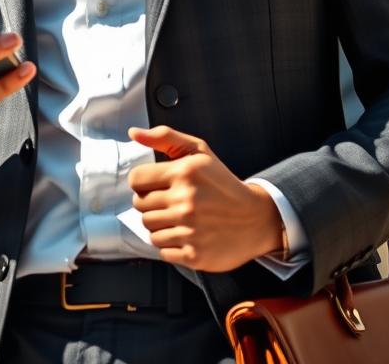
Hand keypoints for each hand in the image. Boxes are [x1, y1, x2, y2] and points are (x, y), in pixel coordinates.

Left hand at [128, 125, 284, 271]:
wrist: (255, 218)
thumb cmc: (222, 182)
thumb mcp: (199, 151)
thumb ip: (165, 137)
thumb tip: (133, 133)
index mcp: (184, 173)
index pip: (136, 180)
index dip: (143, 182)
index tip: (156, 184)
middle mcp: (185, 202)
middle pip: (140, 206)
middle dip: (151, 203)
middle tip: (171, 202)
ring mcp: (189, 230)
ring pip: (149, 230)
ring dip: (160, 225)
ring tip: (180, 218)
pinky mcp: (193, 255)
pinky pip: (162, 251)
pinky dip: (170, 245)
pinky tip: (187, 234)